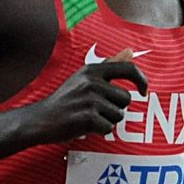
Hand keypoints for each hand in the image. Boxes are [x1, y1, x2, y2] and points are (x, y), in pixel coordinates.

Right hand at [32, 53, 148, 143]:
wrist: (40, 120)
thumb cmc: (64, 101)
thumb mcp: (81, 79)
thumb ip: (106, 67)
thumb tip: (129, 52)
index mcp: (92, 71)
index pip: (128, 69)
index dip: (141, 80)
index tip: (143, 91)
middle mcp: (91, 82)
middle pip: (125, 99)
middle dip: (115, 108)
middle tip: (94, 110)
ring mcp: (90, 99)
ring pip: (119, 115)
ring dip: (107, 120)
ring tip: (88, 118)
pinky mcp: (88, 117)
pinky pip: (109, 128)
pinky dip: (99, 131)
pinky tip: (84, 126)